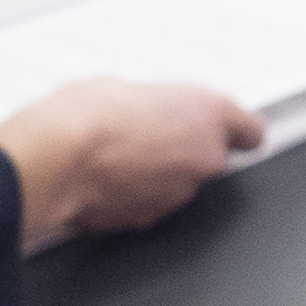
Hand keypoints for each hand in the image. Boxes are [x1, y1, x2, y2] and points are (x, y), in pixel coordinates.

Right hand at [0, 75, 261, 250]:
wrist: (55, 159)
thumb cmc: (86, 114)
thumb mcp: (126, 87)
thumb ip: (155, 105)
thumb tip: (147, 110)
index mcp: (209, 115)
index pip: (251, 131)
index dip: (237, 132)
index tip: (231, 132)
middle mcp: (204, 157)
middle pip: (208, 157)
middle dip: (182, 150)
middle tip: (146, 134)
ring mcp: (178, 193)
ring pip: (176, 182)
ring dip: (155, 173)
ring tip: (115, 155)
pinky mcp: (149, 218)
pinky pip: (148, 202)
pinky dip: (132, 194)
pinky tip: (103, 178)